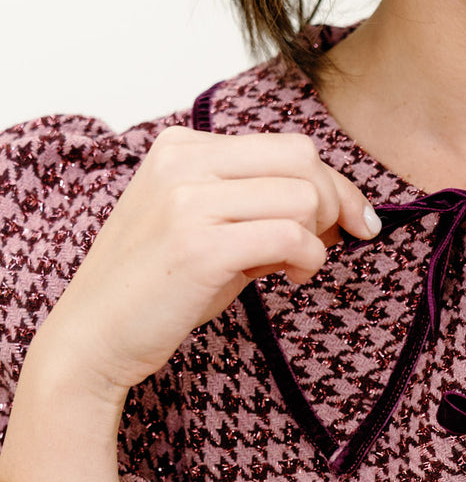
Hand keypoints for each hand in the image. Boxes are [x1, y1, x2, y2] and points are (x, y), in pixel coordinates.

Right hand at [36, 126, 379, 398]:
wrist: (95, 336)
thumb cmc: (156, 290)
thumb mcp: (205, 230)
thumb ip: (258, 210)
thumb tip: (335, 210)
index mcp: (182, 148)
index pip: (288, 146)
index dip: (334, 184)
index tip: (354, 221)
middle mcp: (183, 163)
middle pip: (303, 159)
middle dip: (336, 204)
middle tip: (331, 245)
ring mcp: (189, 201)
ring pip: (303, 197)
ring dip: (319, 238)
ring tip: (295, 269)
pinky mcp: (200, 247)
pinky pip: (291, 237)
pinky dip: (308, 260)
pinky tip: (290, 280)